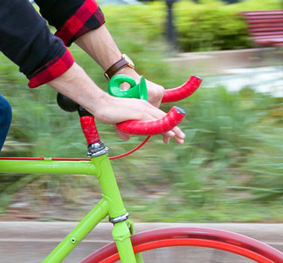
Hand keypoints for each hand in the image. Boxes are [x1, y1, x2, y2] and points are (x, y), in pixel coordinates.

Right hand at [47, 64, 184, 144]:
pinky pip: (154, 122)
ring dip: (172, 129)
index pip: (158, 116)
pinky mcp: (138, 113)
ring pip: (161, 120)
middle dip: (174, 128)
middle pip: (163, 118)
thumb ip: (124, 129)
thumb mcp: (119, 123)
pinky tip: (169, 133)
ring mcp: (142, 109)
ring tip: (180, 137)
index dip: (167, 125)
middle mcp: (145, 106)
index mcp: (142, 107)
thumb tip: (127, 137)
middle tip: (182, 138)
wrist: (100, 104)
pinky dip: (163, 128)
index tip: (175, 134)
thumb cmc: (108, 111)